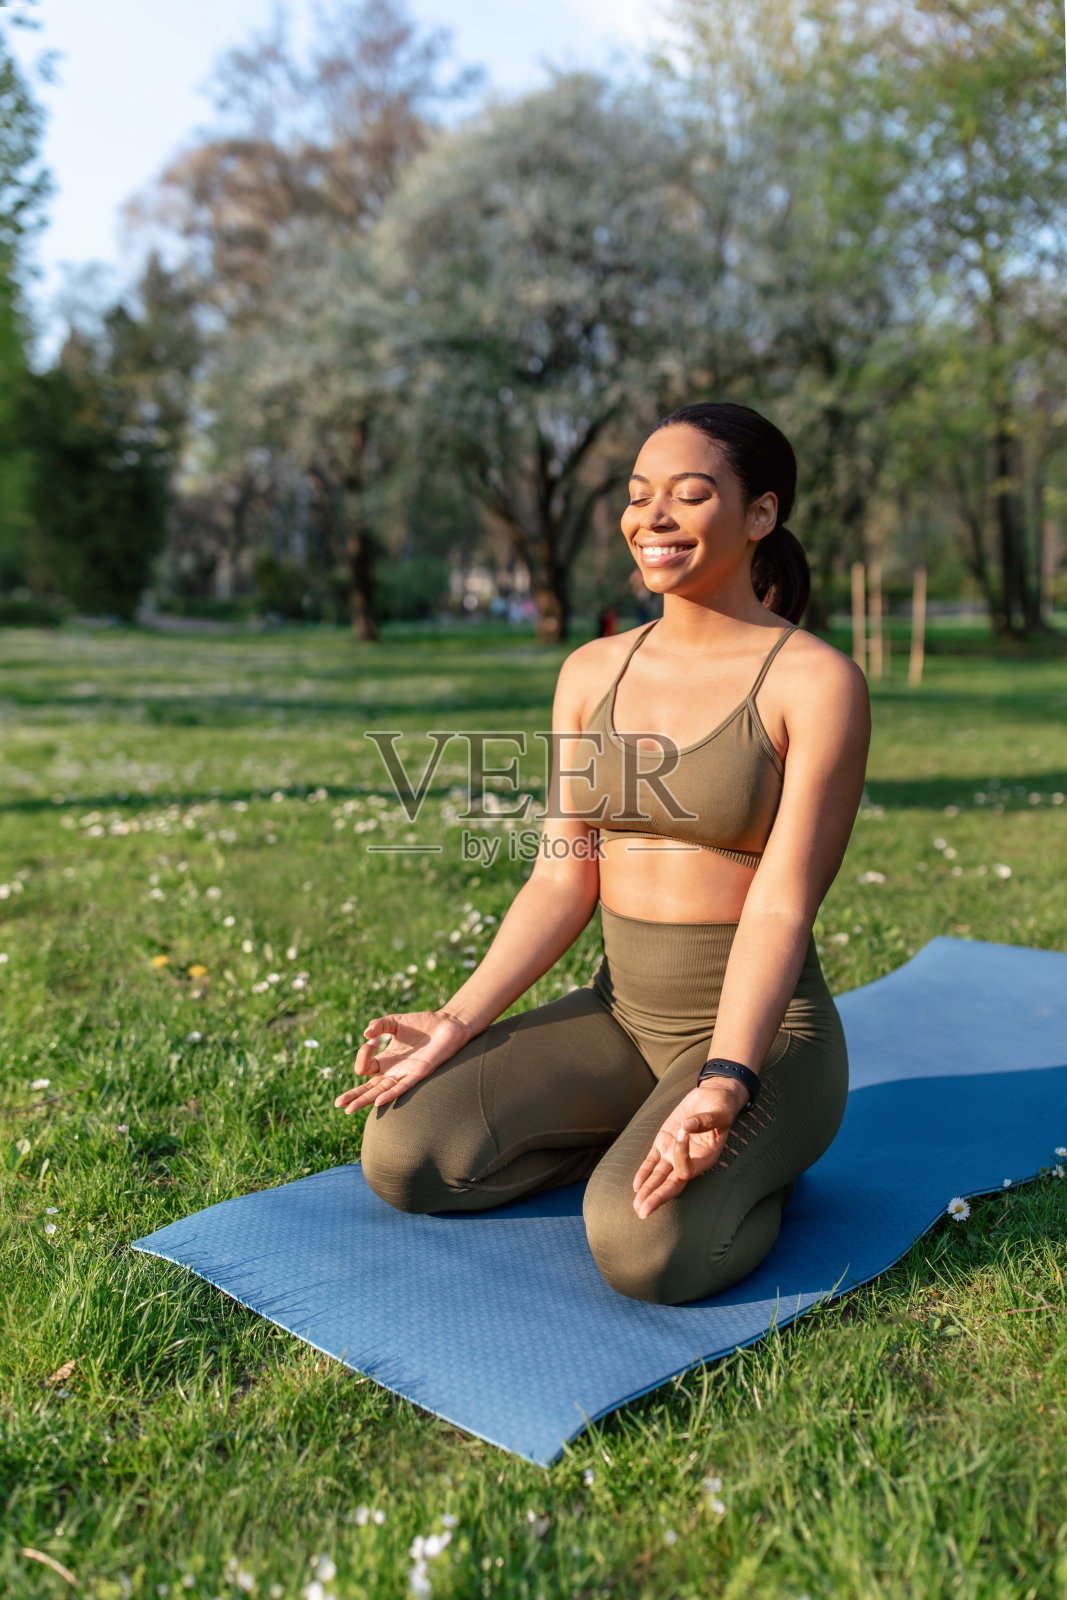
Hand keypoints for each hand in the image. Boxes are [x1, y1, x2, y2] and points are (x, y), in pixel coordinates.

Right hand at [333, 1009, 471, 1113]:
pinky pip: (402, 1088)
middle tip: (338, 1105)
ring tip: (348, 1109)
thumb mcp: (395, 1021)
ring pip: (380, 1092)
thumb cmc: (423, 1024)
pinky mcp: (419, 1074)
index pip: (364, 1067)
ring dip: (365, 1100)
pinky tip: (378, 1101)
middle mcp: (394, 1071)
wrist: (448, 1024)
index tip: (372, 1037)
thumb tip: (366, 1033)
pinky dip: (390, 1094)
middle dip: (353, 1096)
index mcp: (386, 1060)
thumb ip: (379, 1024)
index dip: (363, 1054)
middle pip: (368, 1088)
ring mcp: (405, 1074)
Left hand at [632, 1079, 749, 1218]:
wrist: (713, 1096)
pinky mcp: (664, 1142)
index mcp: (706, 1158)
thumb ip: (706, 1121)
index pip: (687, 1167)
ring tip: (637, 1207)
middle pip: (672, 1184)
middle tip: (643, 1212)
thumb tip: (687, 1126)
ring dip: (648, 1191)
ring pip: (659, 1177)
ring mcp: (675, 1153)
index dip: (680, 1154)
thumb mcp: (720, 1112)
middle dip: (657, 1197)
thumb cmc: (721, 1106)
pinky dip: (644, 1172)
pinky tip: (636, 1186)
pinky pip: (652, 1161)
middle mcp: (690, 1160)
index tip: (682, 1132)